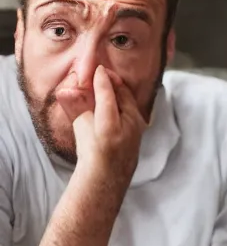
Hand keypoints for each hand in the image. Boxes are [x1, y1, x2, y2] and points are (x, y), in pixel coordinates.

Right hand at [56, 66, 144, 186]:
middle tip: (103, 74)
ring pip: (130, 103)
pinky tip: (117, 99)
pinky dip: (125, 102)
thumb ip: (76, 108)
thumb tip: (65, 91)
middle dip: (113, 83)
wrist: (107, 177)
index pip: (107, 95)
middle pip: (123, 96)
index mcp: (110, 126)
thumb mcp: (81, 130)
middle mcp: (128, 127)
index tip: (98, 68)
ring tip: (109, 84)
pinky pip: (133, 111)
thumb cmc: (91, 154)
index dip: (102, 79)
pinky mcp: (141, 132)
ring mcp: (138, 130)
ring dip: (120, 91)